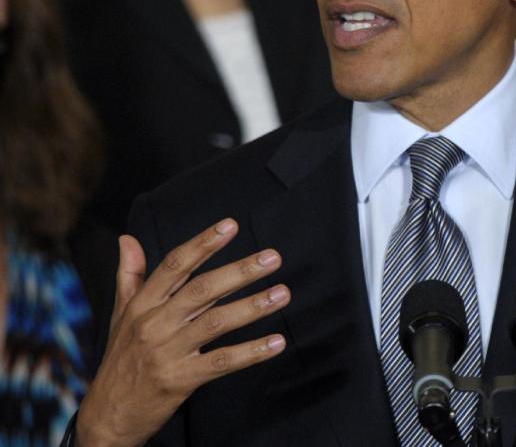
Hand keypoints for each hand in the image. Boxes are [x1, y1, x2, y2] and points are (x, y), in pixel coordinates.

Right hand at [76, 218, 290, 446]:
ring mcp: (168, 352)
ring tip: (282, 293)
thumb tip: (127, 238)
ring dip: (253, 307)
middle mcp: (155, 323)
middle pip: (202, 289)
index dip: (203, 243)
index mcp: (142, 304)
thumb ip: (129, 275)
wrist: (108, 416)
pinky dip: (251, 352)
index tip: (230, 225)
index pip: (175, 265)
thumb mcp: (121, 315)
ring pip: (216, 322)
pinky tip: (276, 343)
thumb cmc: (121, 359)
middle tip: (273, 257)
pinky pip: (222, 362)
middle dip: (240, 271)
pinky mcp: (181, 379)